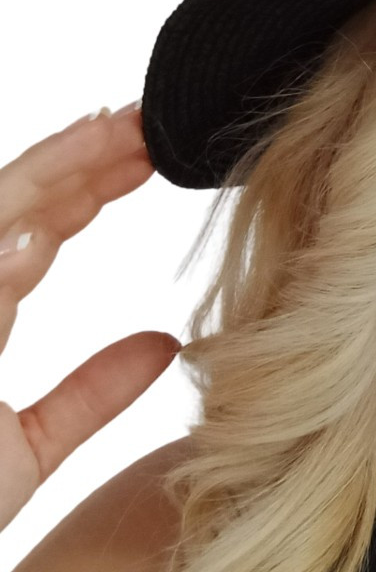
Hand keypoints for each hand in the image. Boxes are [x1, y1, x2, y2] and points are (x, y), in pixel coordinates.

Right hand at [0, 103, 180, 531]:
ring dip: (49, 178)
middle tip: (149, 122)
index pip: (31, 234)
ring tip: (118, 135)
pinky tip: (46, 227)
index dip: (85, 186)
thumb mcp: (31, 449)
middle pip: (11, 212)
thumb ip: (93, 391)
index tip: (147, 153)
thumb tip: (165, 344)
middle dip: (79, 161)